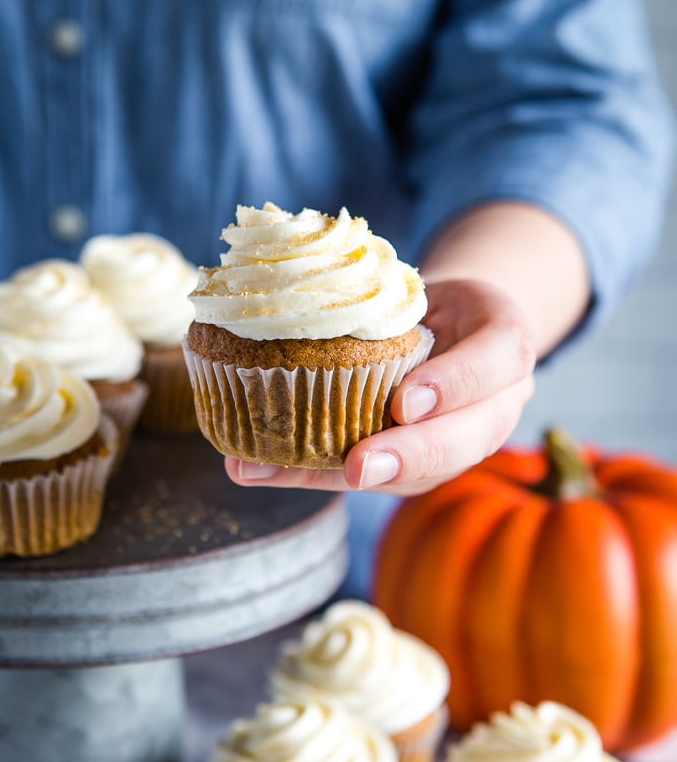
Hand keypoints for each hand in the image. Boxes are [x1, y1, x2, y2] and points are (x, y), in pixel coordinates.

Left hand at [224, 279, 535, 495]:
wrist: (457, 328)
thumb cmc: (434, 302)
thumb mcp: (427, 285)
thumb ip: (385, 298)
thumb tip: (286, 293)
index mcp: (507, 345)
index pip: (494, 363)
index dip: (454, 384)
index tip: (406, 401)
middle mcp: (496, 404)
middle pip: (465, 439)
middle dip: (409, 456)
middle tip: (358, 467)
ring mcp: (461, 442)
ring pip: (419, 472)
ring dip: (339, 476)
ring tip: (270, 471)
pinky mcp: (423, 464)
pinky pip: (378, 476)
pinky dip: (312, 473)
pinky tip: (255, 468)